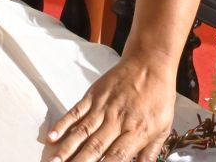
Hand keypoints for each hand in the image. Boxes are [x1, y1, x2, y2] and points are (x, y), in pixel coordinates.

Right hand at [44, 55, 175, 161]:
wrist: (150, 62)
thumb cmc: (159, 96)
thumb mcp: (163, 128)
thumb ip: (150, 153)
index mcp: (136, 131)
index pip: (117, 156)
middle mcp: (117, 120)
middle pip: (95, 147)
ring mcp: (103, 107)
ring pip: (82, 131)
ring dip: (66, 149)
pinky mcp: (93, 95)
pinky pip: (76, 111)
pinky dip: (63, 124)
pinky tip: (52, 137)